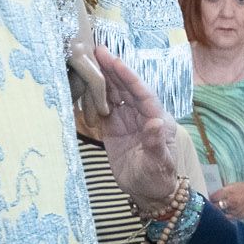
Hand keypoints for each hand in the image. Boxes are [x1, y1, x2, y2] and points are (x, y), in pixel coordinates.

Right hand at [97, 51, 183, 215]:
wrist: (148, 193)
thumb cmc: (158, 178)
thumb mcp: (159, 163)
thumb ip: (156, 143)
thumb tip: (155, 123)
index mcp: (157, 119)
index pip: (143, 94)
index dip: (130, 77)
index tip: (116, 61)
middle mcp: (142, 115)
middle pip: (127, 88)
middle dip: (113, 69)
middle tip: (98, 51)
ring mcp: (127, 120)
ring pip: (114, 94)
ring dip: (103, 78)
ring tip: (89, 61)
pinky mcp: (114, 128)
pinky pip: (103, 108)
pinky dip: (94, 97)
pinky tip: (84, 84)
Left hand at [209, 181, 243, 221]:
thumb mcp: (235, 185)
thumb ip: (224, 190)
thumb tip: (214, 194)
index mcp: (228, 191)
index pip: (213, 197)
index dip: (210, 198)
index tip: (209, 199)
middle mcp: (230, 201)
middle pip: (214, 206)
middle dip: (211, 205)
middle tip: (209, 205)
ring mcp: (233, 209)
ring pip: (219, 213)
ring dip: (217, 212)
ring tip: (216, 210)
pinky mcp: (237, 216)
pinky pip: (226, 218)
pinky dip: (223, 216)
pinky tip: (222, 215)